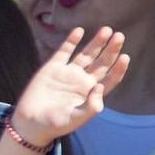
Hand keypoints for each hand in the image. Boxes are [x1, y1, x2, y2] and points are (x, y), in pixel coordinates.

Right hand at [10, 26, 129, 146]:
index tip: (124, 57)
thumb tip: (100, 87)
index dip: (118, 68)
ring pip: (86, 54)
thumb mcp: (75, 119)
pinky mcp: (53, 68)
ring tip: (106, 30)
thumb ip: (91, 107)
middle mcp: (82, 81)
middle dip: (111, 50)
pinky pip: (64, 51)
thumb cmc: (54, 125)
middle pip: (101, 63)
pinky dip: (71, 41)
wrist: (30, 123)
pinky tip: (79, 31)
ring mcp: (68, 73)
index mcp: (90, 94)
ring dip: (97, 42)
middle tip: (119, 36)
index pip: (109, 79)